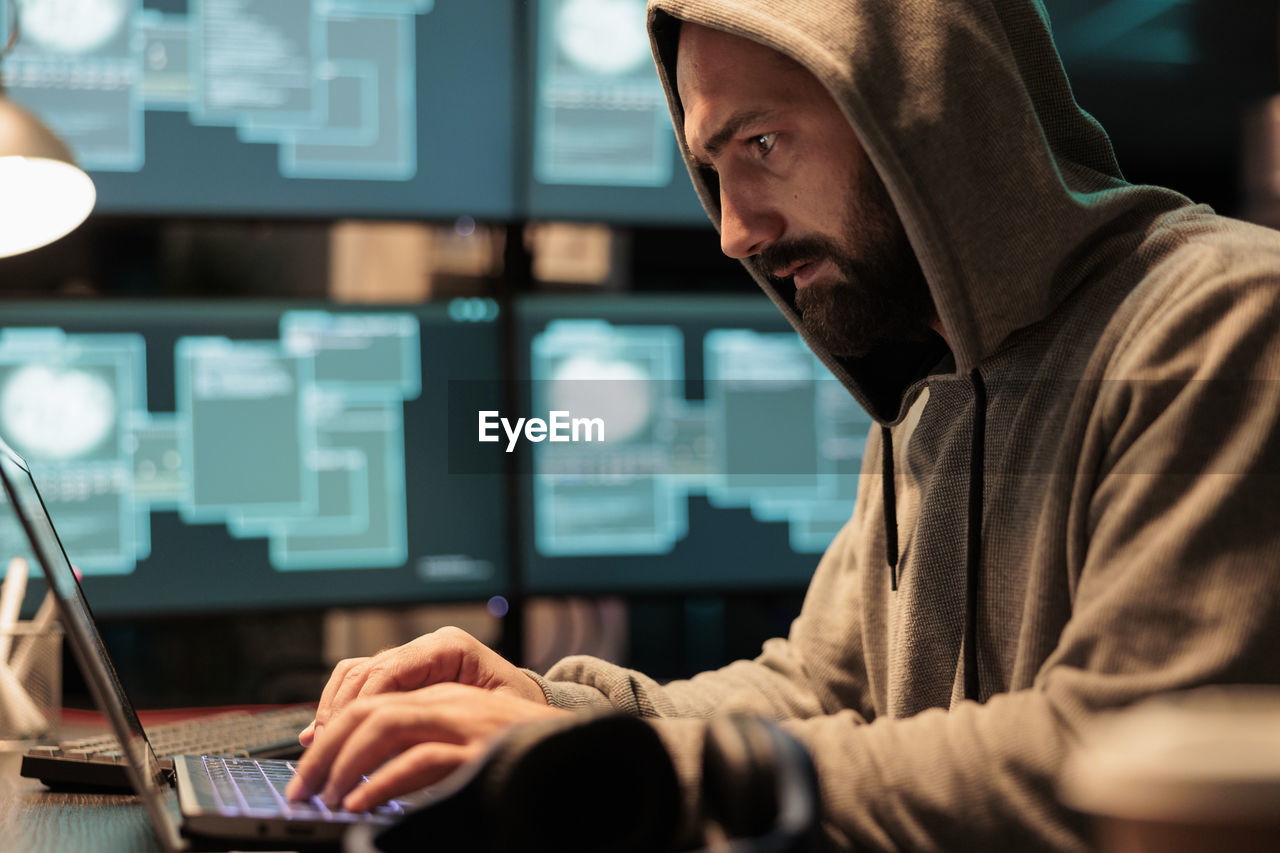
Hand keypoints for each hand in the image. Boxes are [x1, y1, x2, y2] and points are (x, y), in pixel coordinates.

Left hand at [284, 682, 568, 810]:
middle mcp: (452, 702)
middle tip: (302, 787)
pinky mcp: (481, 751)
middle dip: (326, 748)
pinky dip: (383, 782)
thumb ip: (426, 751)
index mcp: (446, 697)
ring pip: (387, 725)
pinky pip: (419, 760)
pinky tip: (362, 803)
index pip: (373, 700)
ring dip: (345, 763)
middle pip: (369, 709)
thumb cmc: (525, 756)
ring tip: (324, 796)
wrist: (582, 754)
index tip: (309, 767)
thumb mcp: (468, 747)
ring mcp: (467, 724)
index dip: (333, 730)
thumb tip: (371, 783)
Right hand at [299, 626, 544, 746]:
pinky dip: (337, 706)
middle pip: (366, 671)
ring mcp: (410, 658)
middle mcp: (425, 647)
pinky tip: (321, 733)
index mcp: (448, 647)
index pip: (390, 669)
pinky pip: (358, 683)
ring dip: (332, 710)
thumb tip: (398, 750)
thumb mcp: (489, 719)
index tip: (344, 738)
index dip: (362, 705)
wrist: (526, 711)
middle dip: (339, 712)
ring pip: (355, 674)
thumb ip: (445, 723)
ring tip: (317, 745)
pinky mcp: (400, 675)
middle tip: (321, 749)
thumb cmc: (515, 716)